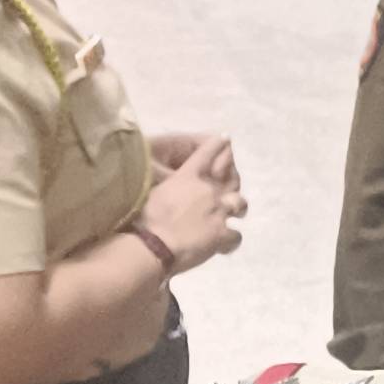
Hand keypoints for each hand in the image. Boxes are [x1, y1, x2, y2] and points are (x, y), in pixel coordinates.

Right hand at [138, 136, 246, 273]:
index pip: (205, 153)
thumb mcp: (149, 193)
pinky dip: (231, 241)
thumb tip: (163, 189)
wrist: (153, 245)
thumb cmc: (143, 218)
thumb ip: (163, 186)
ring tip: (236, 214)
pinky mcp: (222, 234)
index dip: (217, 144)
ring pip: (240, 205)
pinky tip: (226, 246)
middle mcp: (207, 191)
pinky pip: (236, 236)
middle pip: (231, 180)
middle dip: (233, 182)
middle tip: (231, 189)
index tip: (226, 137)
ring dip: (238, 209)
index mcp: (186, 177)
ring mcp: (218, 211)